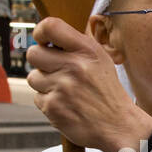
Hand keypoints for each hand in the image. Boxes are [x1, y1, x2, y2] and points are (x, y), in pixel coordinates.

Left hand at [27, 17, 151, 151]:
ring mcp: (61, 87)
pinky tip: (65, 104)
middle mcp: (73, 66)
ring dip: (44, 83)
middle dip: (40, 61)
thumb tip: (48, 36)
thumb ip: (76, 45)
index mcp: (86, 50)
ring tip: (63, 89)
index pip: (50, 26)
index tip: (42, 40)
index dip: (40, 32)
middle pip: (33, 53)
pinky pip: (37, 98)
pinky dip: (48, 102)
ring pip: (33, 77)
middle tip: (53, 69)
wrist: (118, 125)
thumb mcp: (101, 59)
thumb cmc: (107, 91)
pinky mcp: (53, 107)